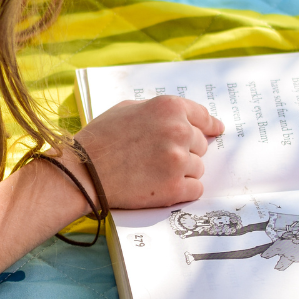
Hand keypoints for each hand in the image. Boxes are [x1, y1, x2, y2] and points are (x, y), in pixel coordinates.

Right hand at [73, 95, 223, 207]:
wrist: (83, 171)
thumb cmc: (100, 139)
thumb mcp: (128, 108)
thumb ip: (159, 112)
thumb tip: (185, 118)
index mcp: (169, 107)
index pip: (203, 116)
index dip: (209, 125)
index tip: (215, 130)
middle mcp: (178, 131)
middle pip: (200, 145)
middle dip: (184, 151)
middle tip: (157, 157)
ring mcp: (178, 160)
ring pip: (198, 168)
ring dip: (181, 172)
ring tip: (152, 172)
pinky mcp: (175, 187)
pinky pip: (195, 189)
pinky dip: (182, 190)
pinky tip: (160, 186)